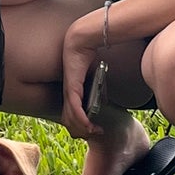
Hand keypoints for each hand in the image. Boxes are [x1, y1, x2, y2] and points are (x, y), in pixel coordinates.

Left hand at [61, 9, 106, 136]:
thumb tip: (107, 99)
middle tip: (96, 132)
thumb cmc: (89, 56)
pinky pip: (75, 110)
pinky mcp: (72, 89)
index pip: (70, 116)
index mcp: (72, 92)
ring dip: (84, 128)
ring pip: (71, 119)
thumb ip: (99, 88)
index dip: (80, 126)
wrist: (81, 41)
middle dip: (82, 131)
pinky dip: (82, 120)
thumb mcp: (96, 77)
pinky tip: (89, 126)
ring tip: (96, 131)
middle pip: (69, 121)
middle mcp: (67, 94)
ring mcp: (68, 92)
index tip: (94, 129)